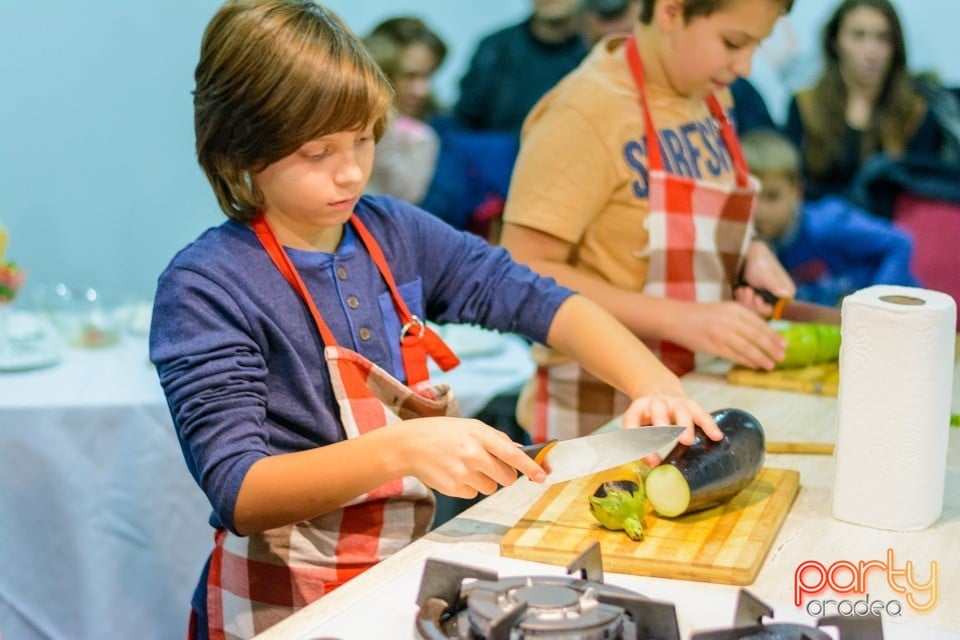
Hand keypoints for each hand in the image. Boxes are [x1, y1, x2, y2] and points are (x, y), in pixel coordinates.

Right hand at [391, 418, 546, 498]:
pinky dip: (468, 486)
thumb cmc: (444, 433)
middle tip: (489, 465)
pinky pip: (473, 494)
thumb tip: (521, 453)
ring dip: (484, 480)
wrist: (409, 445)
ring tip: (465, 466)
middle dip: (504, 475)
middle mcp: (472, 454)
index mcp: (479, 435)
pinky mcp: (452, 488)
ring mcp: (462, 473)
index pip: (512, 454)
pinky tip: (454, 473)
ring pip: (491, 487)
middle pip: (506, 477)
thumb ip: (497, 439)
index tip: (542, 476)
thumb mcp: (471, 426)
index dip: (529, 466)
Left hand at [622, 393, 719, 465]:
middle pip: (657, 407)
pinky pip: (701, 414)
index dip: (639, 441)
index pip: (633, 421)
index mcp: (638, 408)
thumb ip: (641, 445)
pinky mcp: (691, 405)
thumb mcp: (638, 425)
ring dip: (684, 424)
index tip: (651, 462)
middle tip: (664, 435)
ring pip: (680, 409)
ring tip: (687, 441)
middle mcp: (656, 402)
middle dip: (660, 420)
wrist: (658, 390)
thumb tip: (652, 467)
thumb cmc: (648, 417)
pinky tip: (717, 436)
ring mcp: (674, 402)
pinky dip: (708, 424)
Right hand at [671, 300, 785, 369]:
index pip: (760, 324)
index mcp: (735, 309)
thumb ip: (741, 318)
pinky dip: (747, 361)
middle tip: (782, 356)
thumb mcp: (724, 310)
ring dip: (761, 358)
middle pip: (757, 336)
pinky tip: (754, 365)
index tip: (784, 344)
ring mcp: (722, 334)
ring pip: (748, 348)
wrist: (677, 318)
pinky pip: (735, 356)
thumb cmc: (701, 315)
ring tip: (771, 365)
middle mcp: (730, 320)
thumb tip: (762, 333)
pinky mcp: (714, 346)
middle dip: (771, 348)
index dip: (774, 335)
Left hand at [737, 240, 794, 316]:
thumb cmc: (759, 262)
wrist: (746, 253)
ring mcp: (765, 298)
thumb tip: (787, 295)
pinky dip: (741, 299)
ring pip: (754, 310)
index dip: (764, 308)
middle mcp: (777, 297)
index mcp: (786, 293)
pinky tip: (740, 289)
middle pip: (763, 312)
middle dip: (752, 303)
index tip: (757, 299)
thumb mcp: (765, 274)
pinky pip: (747, 306)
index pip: (777, 311)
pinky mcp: (754, 298)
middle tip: (746, 290)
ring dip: (745, 300)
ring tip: (743, 288)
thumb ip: (774, 285)